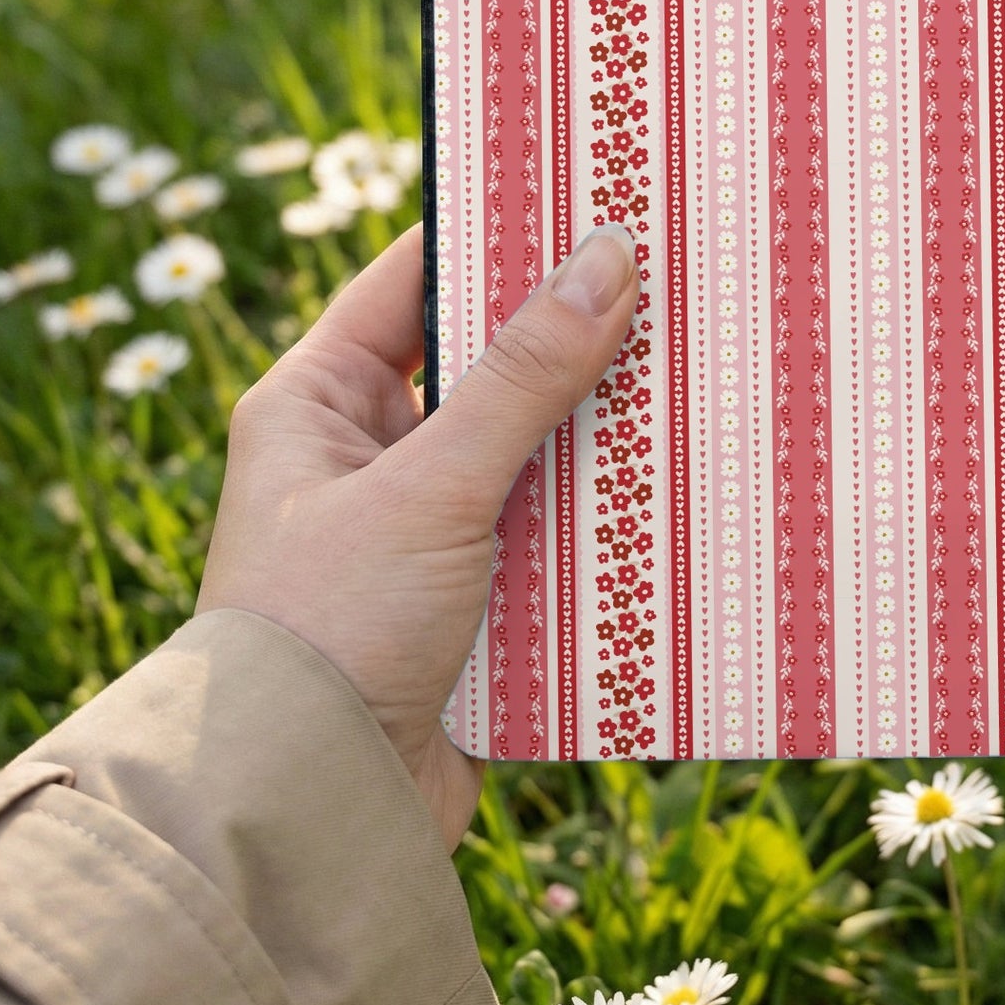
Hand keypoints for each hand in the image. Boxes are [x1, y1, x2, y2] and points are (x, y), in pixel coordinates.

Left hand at [197, 220, 640, 849]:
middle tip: (669, 278)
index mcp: (316, 403)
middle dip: (571, 335)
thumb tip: (607, 255)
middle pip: (484, 367)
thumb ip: (523, 375)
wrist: (308, 815)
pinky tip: (680, 487)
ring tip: (697, 372)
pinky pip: (551, 539)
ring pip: (530, 455)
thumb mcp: (431, 485)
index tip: (585, 189)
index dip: (494, 231)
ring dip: (598, 432)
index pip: (411, 279)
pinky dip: (604, 521)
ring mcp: (421, 535)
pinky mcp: (471, 608)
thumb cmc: (328, 628)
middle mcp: (365, 459)